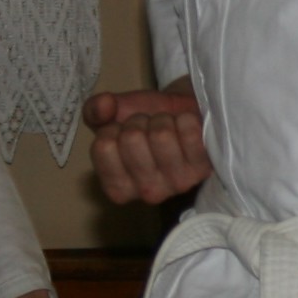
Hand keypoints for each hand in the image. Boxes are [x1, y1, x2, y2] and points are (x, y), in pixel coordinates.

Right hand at [86, 83, 211, 204]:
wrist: (185, 113)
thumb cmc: (148, 120)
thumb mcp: (114, 114)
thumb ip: (95, 110)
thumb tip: (103, 105)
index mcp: (118, 187)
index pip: (103, 146)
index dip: (113, 128)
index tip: (124, 132)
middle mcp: (146, 192)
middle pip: (132, 138)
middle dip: (139, 121)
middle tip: (149, 127)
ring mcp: (177, 184)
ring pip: (161, 134)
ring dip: (163, 120)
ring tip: (168, 127)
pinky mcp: (202, 170)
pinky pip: (188, 133)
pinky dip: (185, 119)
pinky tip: (186, 127)